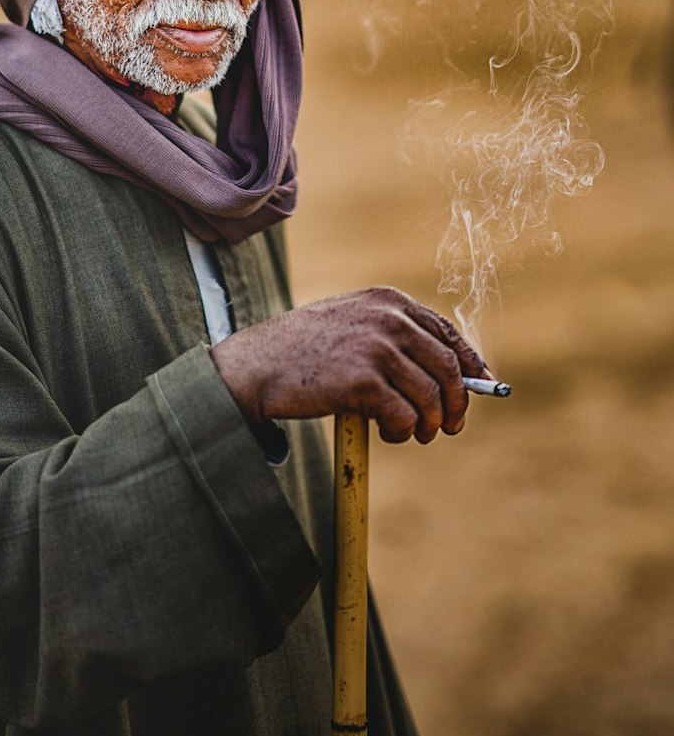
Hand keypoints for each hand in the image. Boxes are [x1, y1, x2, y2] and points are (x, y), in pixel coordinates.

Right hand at [210, 287, 487, 443]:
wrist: (257, 365)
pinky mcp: (364, 380)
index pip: (446, 332)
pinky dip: (404, 432)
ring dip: (429, 424)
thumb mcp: (352, 324)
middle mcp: (388, 318)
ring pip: (431, 396)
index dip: (469, 363)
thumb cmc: (303, 350)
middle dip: (457, 403)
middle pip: (447, 367)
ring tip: (412, 434)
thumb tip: (446, 372)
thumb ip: (392, 336)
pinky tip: (388, 433)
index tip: (479, 386)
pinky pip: (405, 416)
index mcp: (388, 300)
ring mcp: (376, 348)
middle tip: (449, 427)